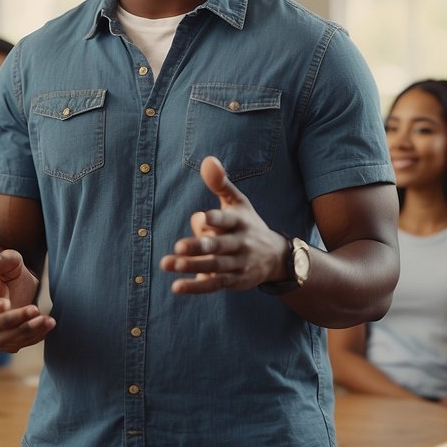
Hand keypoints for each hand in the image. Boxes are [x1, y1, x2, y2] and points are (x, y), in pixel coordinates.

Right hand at [0, 249, 54, 351]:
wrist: (21, 293)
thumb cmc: (13, 276)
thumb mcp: (12, 263)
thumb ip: (3, 260)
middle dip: (14, 317)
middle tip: (34, 308)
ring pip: (6, 337)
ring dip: (27, 329)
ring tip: (46, 318)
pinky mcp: (8, 342)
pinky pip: (19, 343)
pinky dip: (35, 335)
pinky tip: (48, 323)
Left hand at [159, 156, 288, 292]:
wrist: (276, 257)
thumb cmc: (247, 224)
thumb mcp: (238, 202)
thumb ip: (221, 183)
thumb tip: (208, 160)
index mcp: (240, 222)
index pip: (228, 220)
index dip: (216, 219)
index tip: (202, 217)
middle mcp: (241, 243)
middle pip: (219, 245)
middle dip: (200, 246)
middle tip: (178, 246)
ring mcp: (238, 264)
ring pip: (214, 266)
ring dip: (192, 265)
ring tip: (170, 264)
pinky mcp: (234, 281)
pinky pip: (214, 284)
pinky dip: (196, 286)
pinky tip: (176, 286)